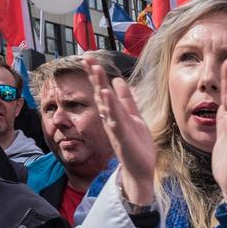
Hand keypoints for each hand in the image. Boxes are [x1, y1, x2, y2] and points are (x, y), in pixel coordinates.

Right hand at [90, 63, 157, 207]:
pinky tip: (106, 93)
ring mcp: (114, 126)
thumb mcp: (133, 116)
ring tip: (95, 69)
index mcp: (114, 112)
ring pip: (105, 103)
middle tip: (86, 58)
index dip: (97, 74)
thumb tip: (118, 80)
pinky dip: (110, 105)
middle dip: (94, 75)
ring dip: (100, 85)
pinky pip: (113, 118)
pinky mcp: (120, 135)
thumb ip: (126, 100)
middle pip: (100, 92)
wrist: (140, 168)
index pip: (104, 89)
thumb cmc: (136, 144)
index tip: (90, 58)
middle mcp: (111, 118)